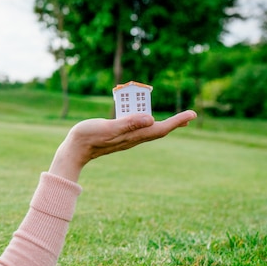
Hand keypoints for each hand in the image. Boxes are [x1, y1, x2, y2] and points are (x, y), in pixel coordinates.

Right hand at [49, 110, 196, 181]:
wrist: (74, 150)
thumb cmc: (88, 137)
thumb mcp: (108, 127)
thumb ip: (128, 123)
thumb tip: (150, 119)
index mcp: (133, 135)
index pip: (160, 128)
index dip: (177, 121)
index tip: (192, 114)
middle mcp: (132, 138)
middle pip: (158, 130)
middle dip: (174, 123)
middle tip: (189, 116)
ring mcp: (126, 138)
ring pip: (149, 130)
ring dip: (162, 123)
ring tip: (174, 118)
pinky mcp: (118, 136)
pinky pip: (138, 129)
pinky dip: (147, 122)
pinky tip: (145, 118)